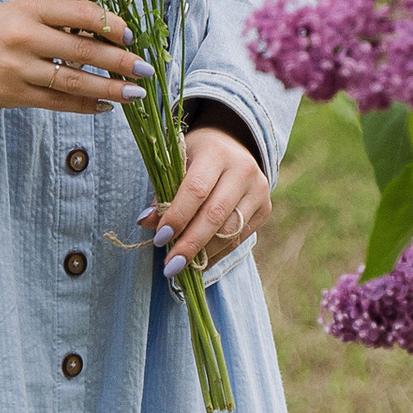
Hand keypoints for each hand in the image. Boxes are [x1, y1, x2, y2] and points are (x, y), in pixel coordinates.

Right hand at [0, 0, 144, 113]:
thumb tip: (115, 32)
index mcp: (31, 8)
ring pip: (74, 82)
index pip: (80, 14)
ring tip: (135, 93)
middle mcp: (25, 38)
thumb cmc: (5, 28)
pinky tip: (106, 105)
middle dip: (120, 61)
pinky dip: (86, 105)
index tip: (131, 35)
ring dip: (110, 89)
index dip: (111, 25)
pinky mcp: (17, 95)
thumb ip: (67, 17)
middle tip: (145, 70)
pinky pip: (59, 103)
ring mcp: (20, 69)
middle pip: (82, 51)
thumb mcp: (30, 10)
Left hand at [153, 124, 272, 273]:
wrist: (232, 145)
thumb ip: (164, 191)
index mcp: (216, 153)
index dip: (178, 216)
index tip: (159, 238)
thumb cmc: (196, 155)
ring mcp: (259, 190)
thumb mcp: (177, 163)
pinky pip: (240, 239)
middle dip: (190, 243)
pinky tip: (199, 263)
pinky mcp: (265, 208)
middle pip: (215, 214)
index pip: (196, 189)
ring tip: (181, 267)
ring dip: (203, 253)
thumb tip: (147, 222)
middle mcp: (243, 170)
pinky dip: (217, 254)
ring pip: (231, 231)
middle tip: (170, 266)